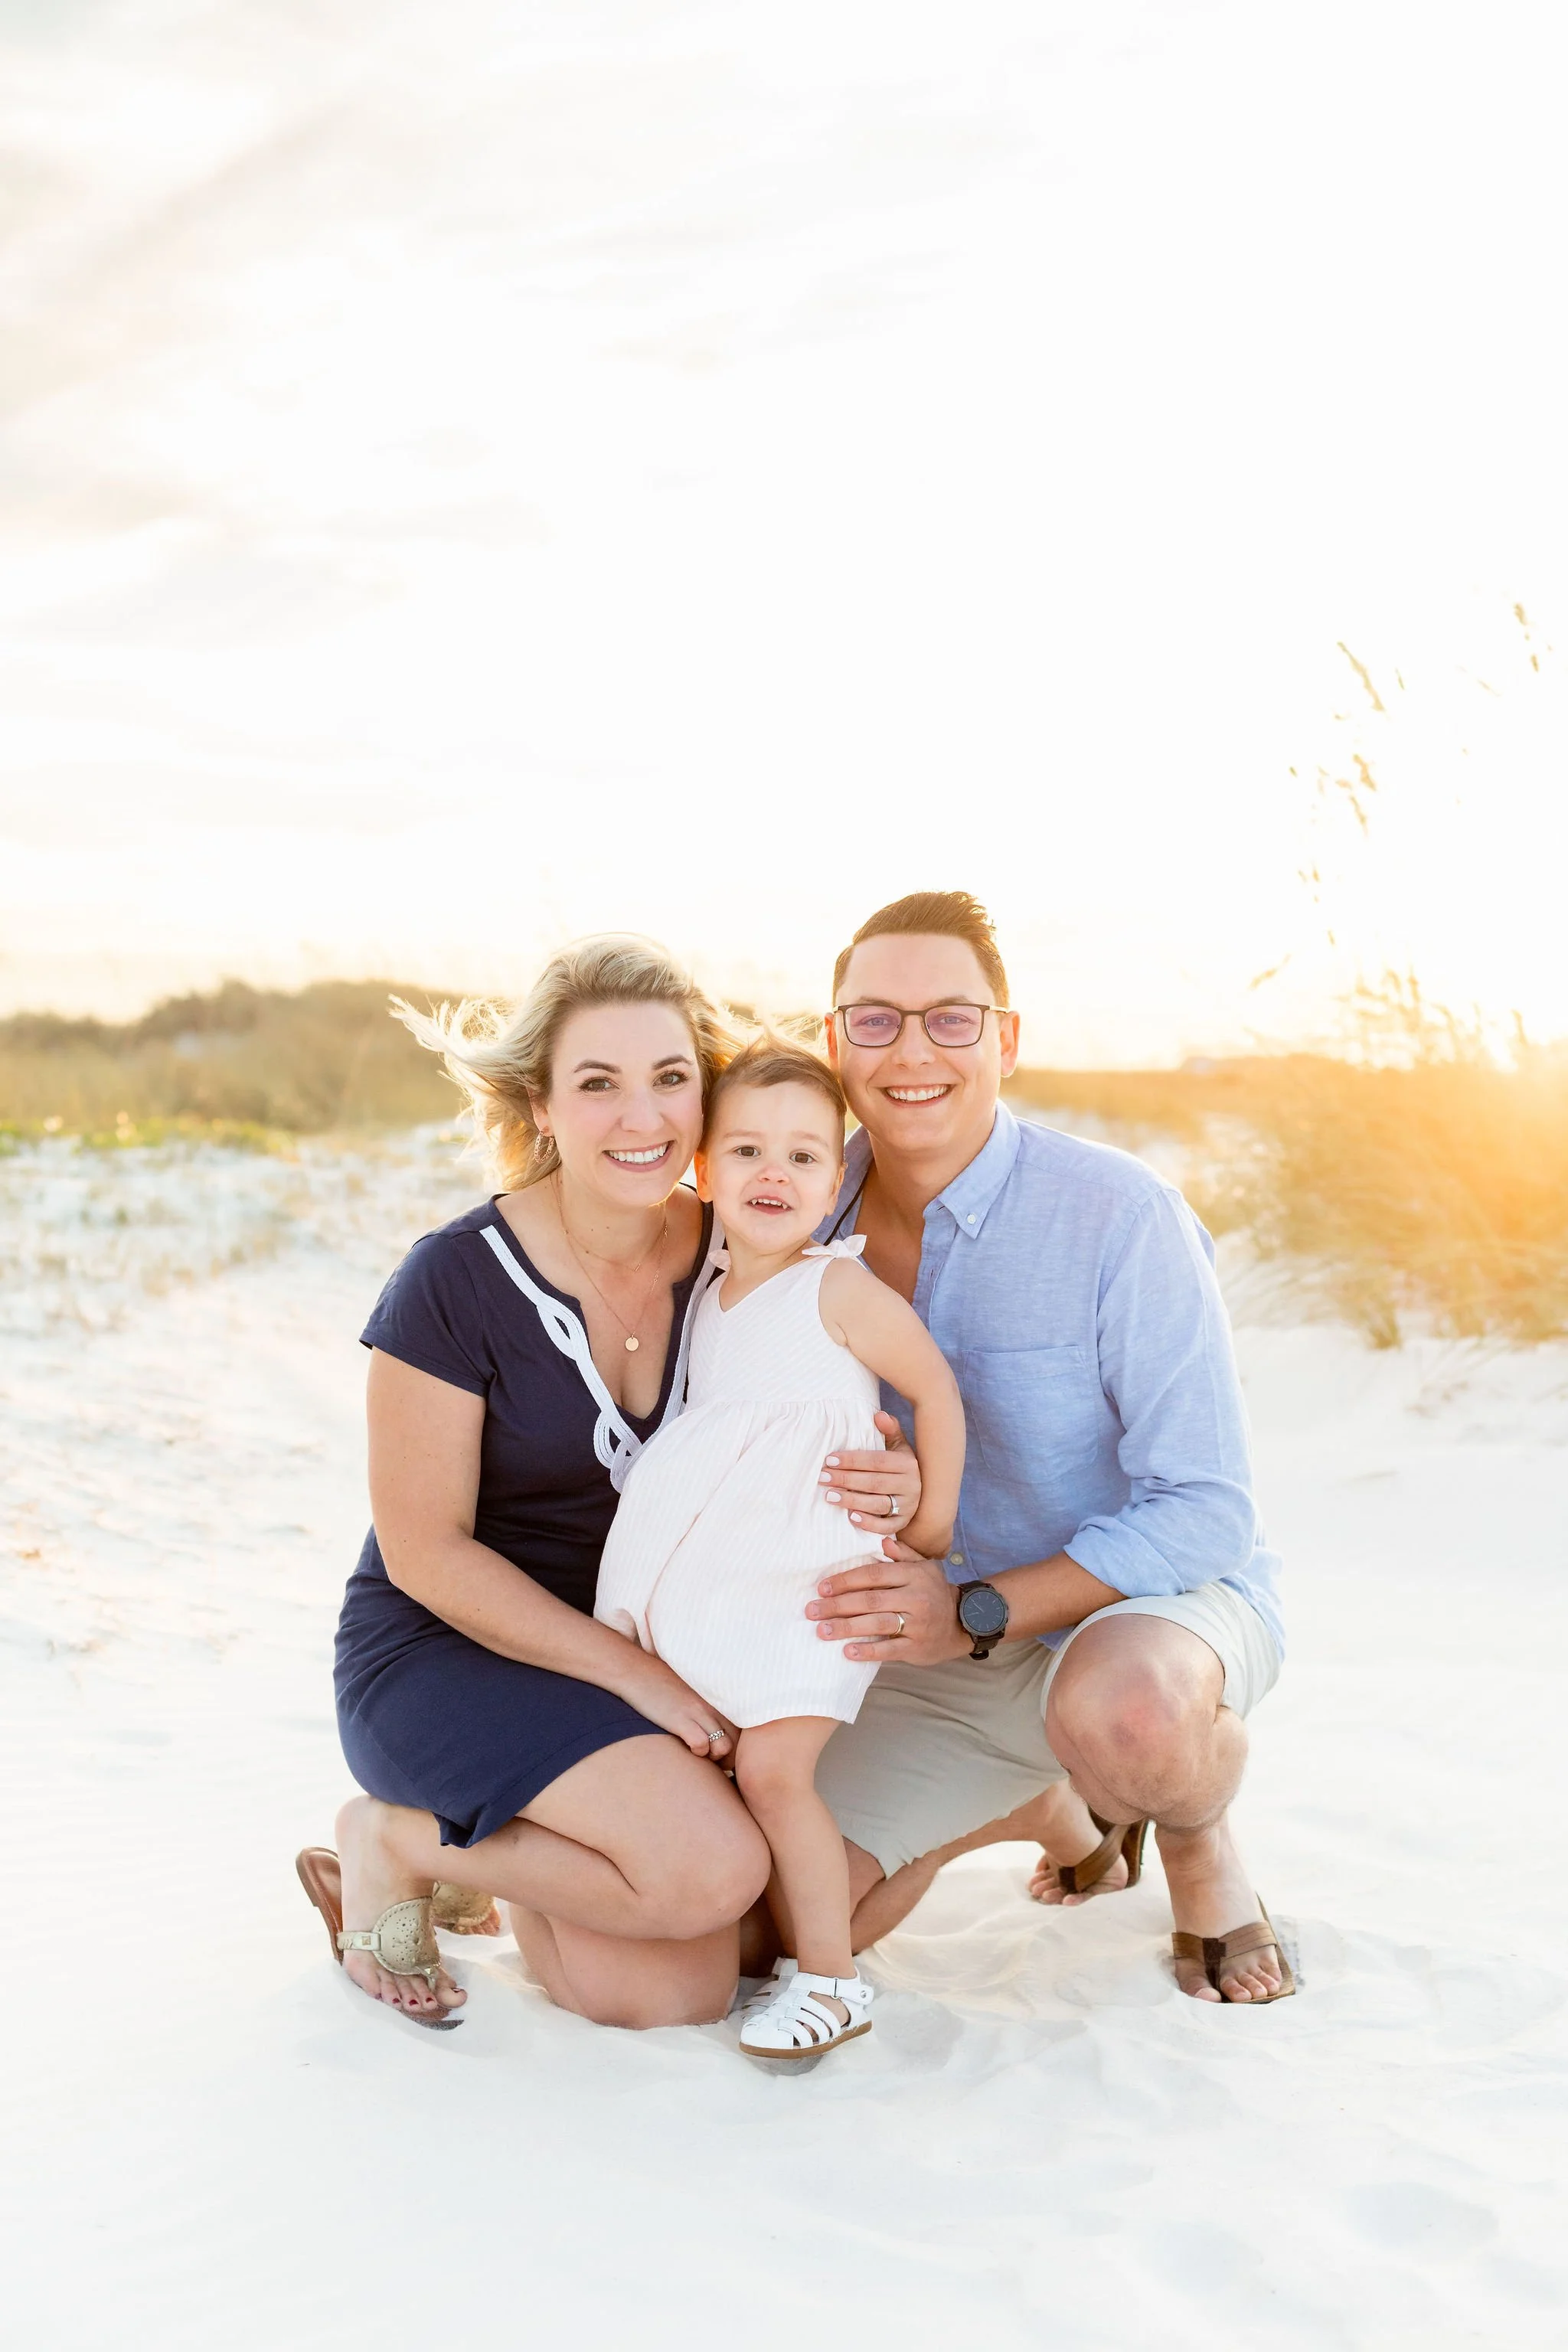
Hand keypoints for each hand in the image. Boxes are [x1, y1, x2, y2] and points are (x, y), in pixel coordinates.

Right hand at [626, 1662, 736, 1760]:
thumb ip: (707, 1705)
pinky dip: (697, 1752)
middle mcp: (712, 1705)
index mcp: (717, 1698)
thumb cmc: (662, 1685)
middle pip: (737, 1741)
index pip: (741, 1729)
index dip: (732, 1745)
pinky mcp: (680, 1719)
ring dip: (713, 1756)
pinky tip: (686, 1746)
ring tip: (698, 1751)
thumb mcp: (693, 1692)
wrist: (636, 1672)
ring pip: (725, 1746)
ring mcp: (697, 1711)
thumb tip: (714, 1726)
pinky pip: (701, 1745)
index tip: (717, 1748)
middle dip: (725, 1756)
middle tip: (708, 1756)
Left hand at [806, 1541, 967, 1665]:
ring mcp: (917, 1624)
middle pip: (870, 1600)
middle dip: (837, 1605)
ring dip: (846, 1628)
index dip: (846, 1581)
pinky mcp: (917, 1647)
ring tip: (822, 1631)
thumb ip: (903, 1554)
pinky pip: (889, 1649)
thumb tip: (883, 1542)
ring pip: (877, 1624)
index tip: (822, 1587)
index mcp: (913, 1575)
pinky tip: (847, 1652)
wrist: (963, 1623)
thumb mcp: (925, 1567)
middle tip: (812, 1610)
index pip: (873, 1575)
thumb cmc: (934, 1592)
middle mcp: (915, 1597)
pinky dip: (868, 1651)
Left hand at [818, 1413, 921, 1533]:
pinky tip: (851, 1517)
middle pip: (874, 1483)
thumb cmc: (899, 1465)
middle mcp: (911, 1486)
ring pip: (878, 1504)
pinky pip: (886, 1527)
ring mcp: (908, 1507)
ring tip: (829, 1496)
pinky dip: (869, 1523)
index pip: (877, 1461)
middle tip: (822, 1477)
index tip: (829, 1459)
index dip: (852, 1460)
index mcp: (907, 1464)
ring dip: (852, 1501)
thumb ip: (890, 1429)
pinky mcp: (903, 1523)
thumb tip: (878, 1415)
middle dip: (846, 1480)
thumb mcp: (899, 1446)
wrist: (921, 1492)